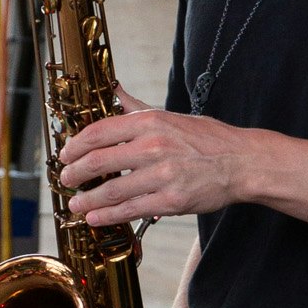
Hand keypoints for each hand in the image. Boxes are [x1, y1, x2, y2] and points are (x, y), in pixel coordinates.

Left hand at [61, 87, 255, 227]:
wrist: (242, 162)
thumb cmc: (207, 139)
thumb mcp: (170, 115)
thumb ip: (137, 107)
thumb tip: (114, 89)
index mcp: (150, 122)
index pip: (99, 132)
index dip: (75, 146)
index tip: (66, 156)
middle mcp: (153, 146)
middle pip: (98, 161)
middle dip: (74, 174)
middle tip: (65, 181)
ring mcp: (162, 174)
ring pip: (111, 190)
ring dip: (86, 200)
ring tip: (75, 204)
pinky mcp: (171, 200)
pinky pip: (130, 209)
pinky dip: (107, 215)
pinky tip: (94, 217)